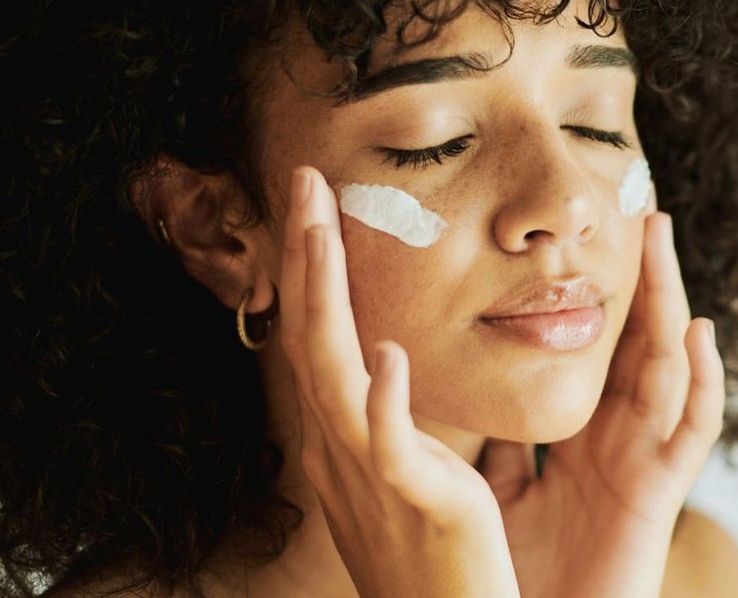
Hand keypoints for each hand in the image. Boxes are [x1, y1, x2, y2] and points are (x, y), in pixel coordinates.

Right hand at [278, 165, 521, 597]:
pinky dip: (382, 399)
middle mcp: (340, 450)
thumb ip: (392, 420)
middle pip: (312, 336)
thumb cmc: (432, 563)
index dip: (311, 265)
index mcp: (342, 439)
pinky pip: (389, 447)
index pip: (318, 335)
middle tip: (304, 178)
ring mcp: (369, 477)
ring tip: (322, 229)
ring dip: (326, 296)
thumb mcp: (401, 477)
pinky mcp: (416, 504)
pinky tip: (385, 352)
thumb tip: (388, 363)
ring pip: (335, 373)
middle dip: (306, 255)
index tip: (314, 200)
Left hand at [477, 210, 725, 597]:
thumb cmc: (516, 578)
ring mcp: (640, 465)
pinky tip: (697, 333)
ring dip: (667, 300)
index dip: (595, 300)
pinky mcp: (657, 498)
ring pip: (664, 367)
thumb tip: (446, 389)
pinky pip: (689, 433)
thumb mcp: (494, 492)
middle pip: (634, 345)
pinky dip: (701, 382)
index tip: (588, 239)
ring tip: (662, 240)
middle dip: (639, 280)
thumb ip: (487, 444)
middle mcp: (615, 444)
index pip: (591, 353)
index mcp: (575, 441)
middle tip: (639, 211)